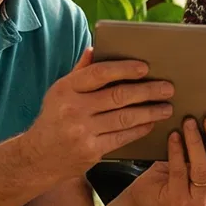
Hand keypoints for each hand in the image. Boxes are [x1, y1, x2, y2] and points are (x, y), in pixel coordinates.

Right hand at [24, 50, 174, 178]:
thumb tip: (95, 48)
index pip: (99, 73)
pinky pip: (122, 137)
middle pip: (118, 96)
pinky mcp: (91, 151)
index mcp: (66, 89)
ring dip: (150, 112)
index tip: (145, 67)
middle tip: (167, 88)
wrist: (38, 157)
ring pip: (125, 118)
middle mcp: (73, 109)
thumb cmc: (54, 119)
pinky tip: (151, 123)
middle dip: (147, 91)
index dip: (124, 69)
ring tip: (166, 107)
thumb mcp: (59, 92)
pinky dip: (140, 129)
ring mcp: (82, 132)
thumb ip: (79, 72)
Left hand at [125, 116, 205, 205]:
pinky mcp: (177, 199)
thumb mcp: (201, 161)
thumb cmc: (178, 172)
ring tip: (189, 123)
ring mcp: (198, 200)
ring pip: (202, 169)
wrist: (151, 194)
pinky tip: (174, 136)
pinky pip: (179, 171)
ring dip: (196, 142)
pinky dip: (177, 150)